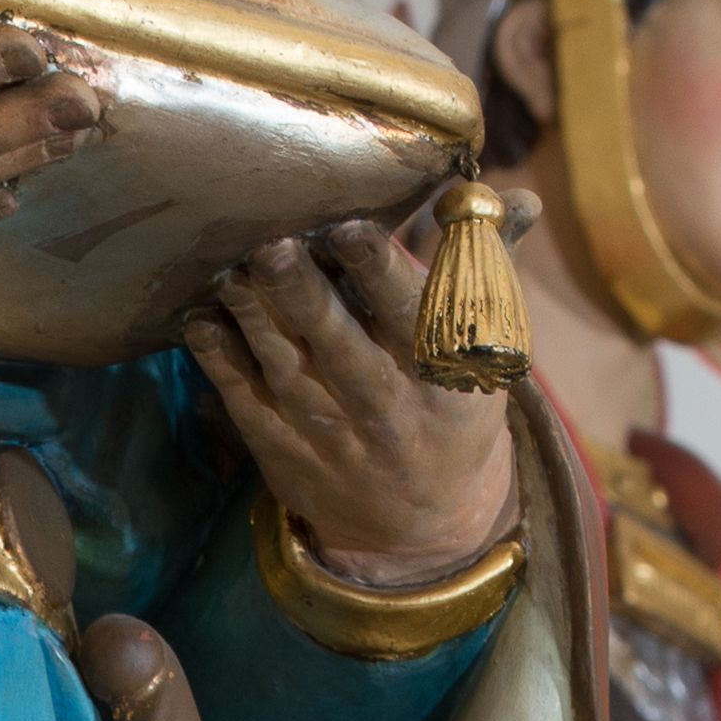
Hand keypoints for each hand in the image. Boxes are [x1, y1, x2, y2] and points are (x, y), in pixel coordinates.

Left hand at [180, 216, 512, 578]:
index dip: (381, 273)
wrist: (426, 523)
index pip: (415, 317)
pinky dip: (221, 361)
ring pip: (287, 369)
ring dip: (254, 317)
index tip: (350, 229)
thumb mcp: (487, 349)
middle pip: (341, 346)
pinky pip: (247, 402)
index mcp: (445, 373)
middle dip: (305, 296)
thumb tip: (519, 197)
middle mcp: (387, 406)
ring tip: (231, 271)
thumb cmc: (455, 407)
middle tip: (274, 247)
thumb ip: (485, 266)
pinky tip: (200, 320)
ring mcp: (331, 434)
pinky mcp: (285, 452)